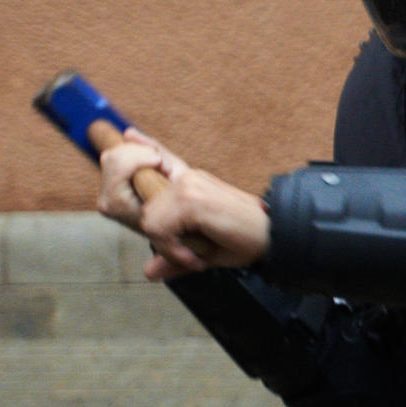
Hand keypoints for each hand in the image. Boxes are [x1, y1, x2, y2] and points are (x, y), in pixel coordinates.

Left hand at [96, 131, 268, 279]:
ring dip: (164, 243)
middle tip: (175, 246)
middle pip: (132, 181)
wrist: (275, 238)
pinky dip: (172, 248)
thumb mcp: (202, 248)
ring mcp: (188, 185)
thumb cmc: (244, 240)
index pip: (158, 159)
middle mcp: (186, 177)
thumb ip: (172, 254)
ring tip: (190, 253)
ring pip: (146, 215)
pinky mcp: (192, 199)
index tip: (130, 135)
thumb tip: (150, 271)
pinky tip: (195, 256)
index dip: (143, 148)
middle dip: (137, 213)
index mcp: (189, 183)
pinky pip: (158, 227)